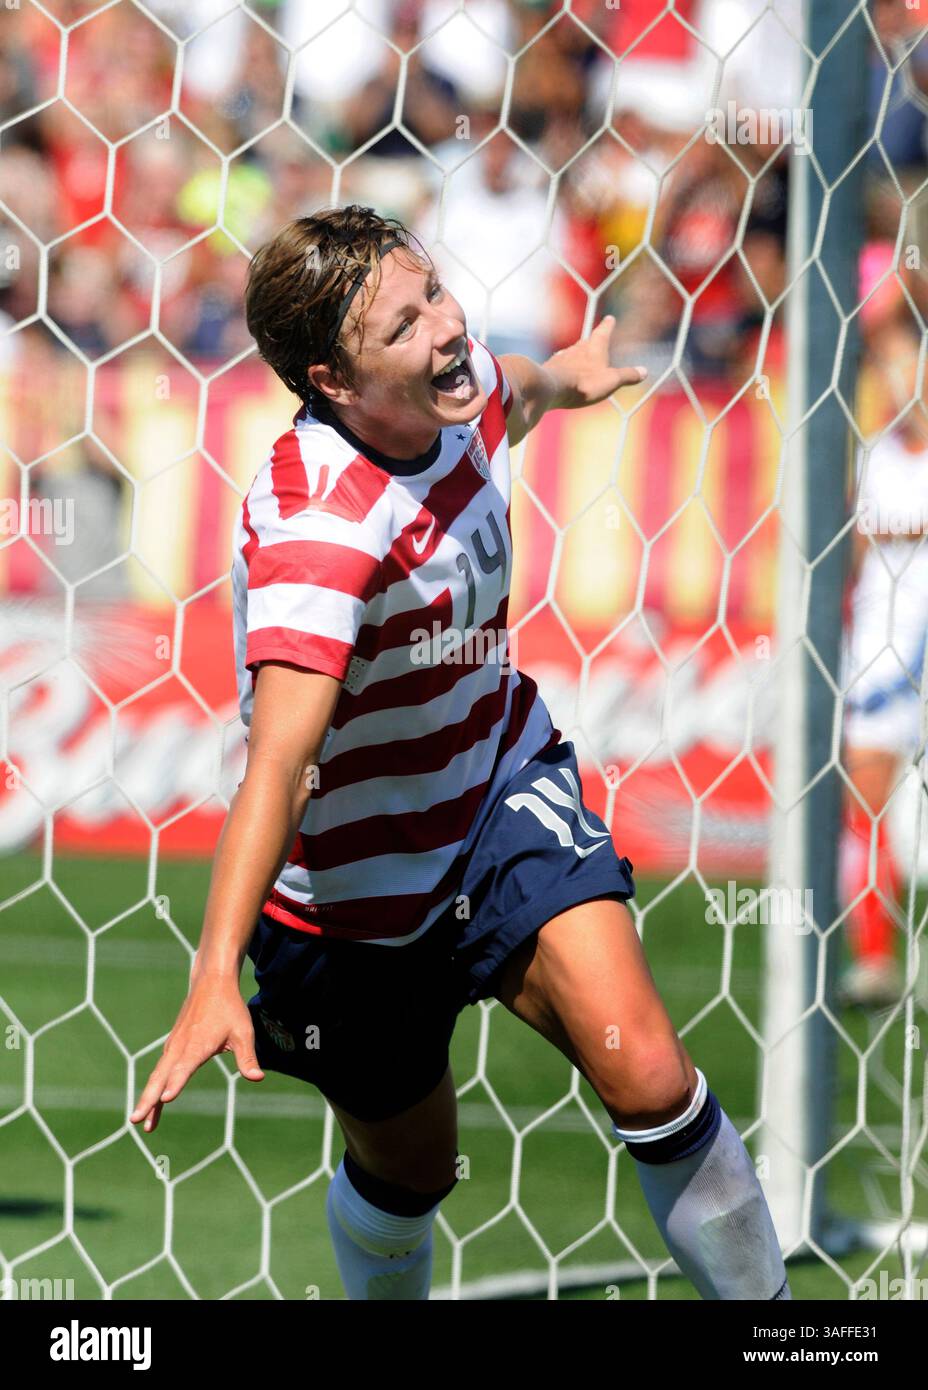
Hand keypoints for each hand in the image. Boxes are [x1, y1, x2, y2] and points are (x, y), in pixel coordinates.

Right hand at [130, 977, 264, 1133]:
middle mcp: (180, 1047)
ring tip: (140, 1120)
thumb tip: (257, 1078)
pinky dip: (154, 1085)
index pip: (184, 1068)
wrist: (211, 982)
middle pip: (161, 1076)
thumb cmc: (229, 1008)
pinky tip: (152, 1101)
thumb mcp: (243, 1032)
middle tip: (137, 1121)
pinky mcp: (173, 1045)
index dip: (176, 1084)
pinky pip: (160, 1069)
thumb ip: (247, 1058)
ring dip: (147, 1097)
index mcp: (197, 1044)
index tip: (165, 1099)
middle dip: (148, 1099)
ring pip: (157, 1075)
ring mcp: (173, 1046)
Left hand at [544, 315, 646, 409]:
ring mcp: (563, 357)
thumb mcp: (611, 381)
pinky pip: (560, 364)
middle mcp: (577, 348)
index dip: (607, 325)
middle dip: (592, 340)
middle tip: (595, 337)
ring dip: (577, 353)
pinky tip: (564, 369)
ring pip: (572, 351)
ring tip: (580, 355)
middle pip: (586, 341)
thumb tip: (644, 371)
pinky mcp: (551, 368)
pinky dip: (565, 365)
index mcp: (595, 347)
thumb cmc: (584, 383)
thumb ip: (627, 375)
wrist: (551, 389)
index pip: (603, 331)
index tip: (609, 318)